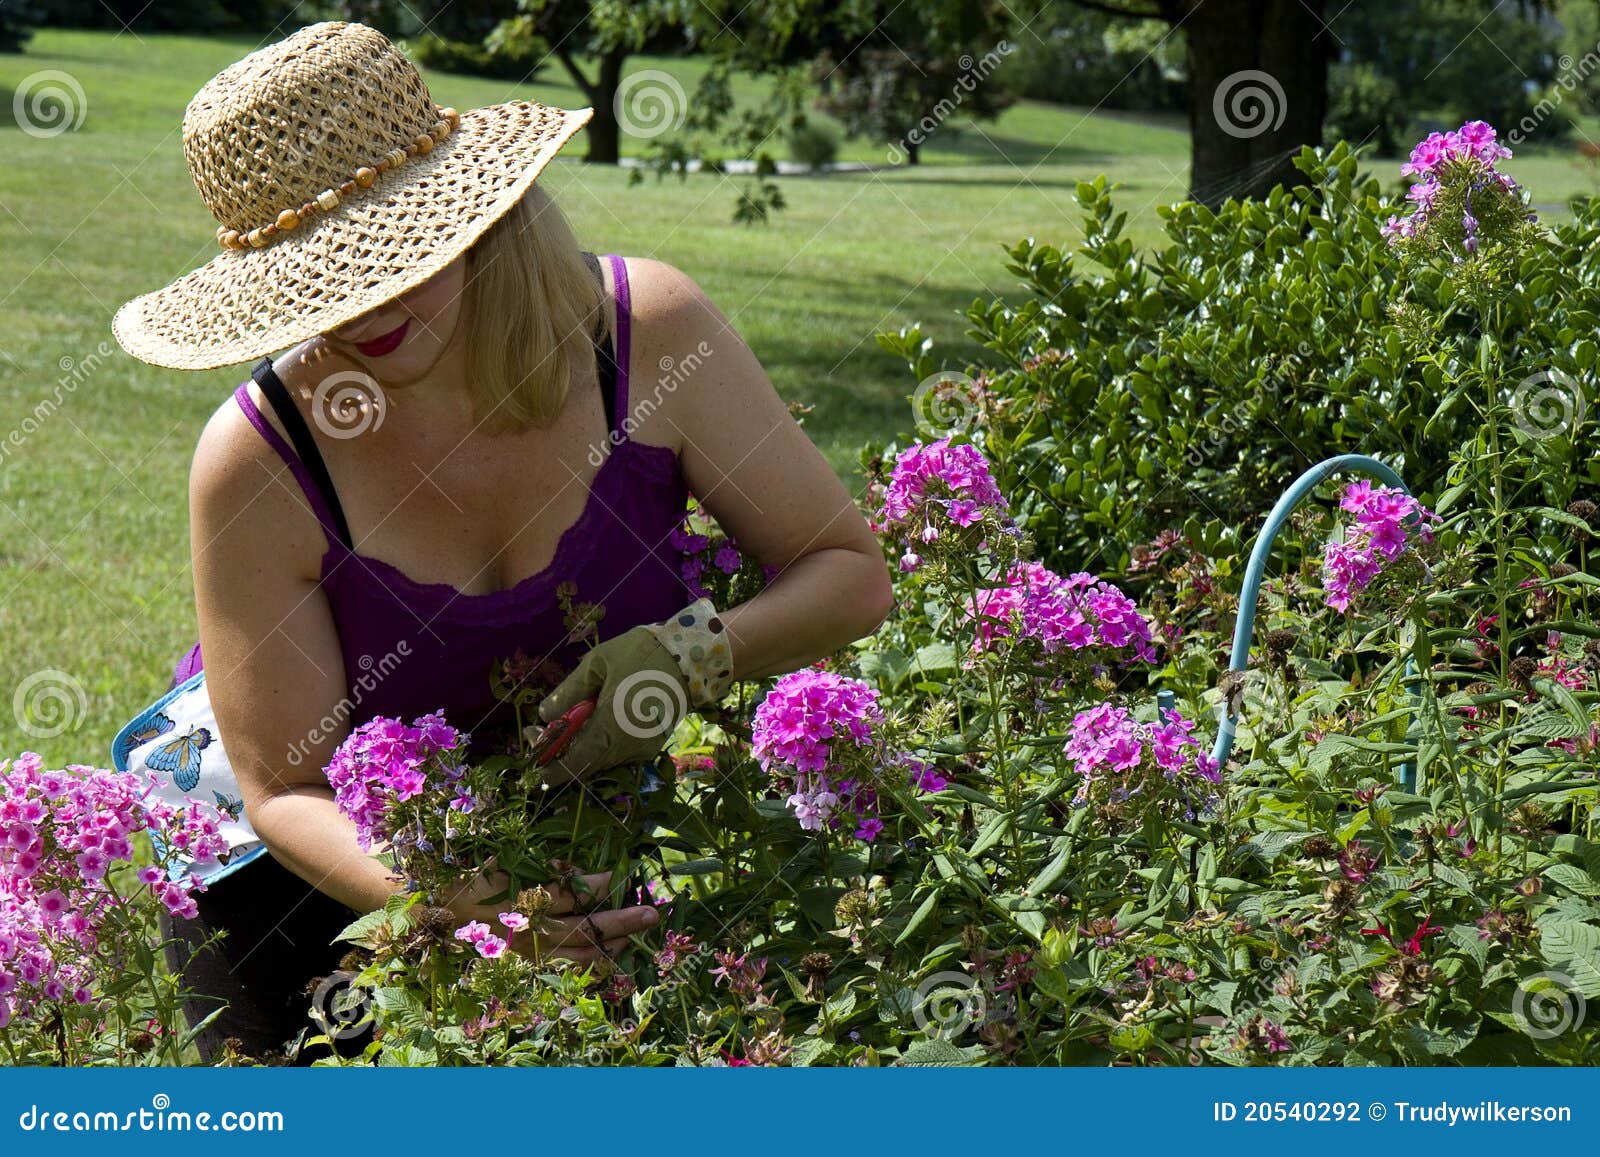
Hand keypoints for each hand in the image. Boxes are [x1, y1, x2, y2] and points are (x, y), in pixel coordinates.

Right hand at [439, 865, 658, 964]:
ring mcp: (527, 952)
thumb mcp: (503, 865)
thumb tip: (577, 873)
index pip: (564, 895)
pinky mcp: (527, 964)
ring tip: (636, 934)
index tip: (616, 877)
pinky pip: (564, 968)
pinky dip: (591, 962)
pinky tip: (610, 952)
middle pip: (580, 929)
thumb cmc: (473, 882)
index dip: (593, 887)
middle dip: (618, 921)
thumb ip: (543, 871)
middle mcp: (524, 931)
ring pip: (577, 955)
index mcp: (516, 901)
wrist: (437, 918)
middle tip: (649, 913)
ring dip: (611, 945)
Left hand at [533, 626, 688, 784]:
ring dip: (578, 745)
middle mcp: (623, 749)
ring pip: (596, 760)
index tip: (532, 735)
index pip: (566, 767)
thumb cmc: (641, 655)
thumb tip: (544, 715)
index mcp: (608, 731)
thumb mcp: (596, 665)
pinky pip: (614, 753)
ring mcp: (639, 751)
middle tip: (546, 724)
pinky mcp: (649, 746)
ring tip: (573, 715)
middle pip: (579, 766)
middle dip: (558, 749)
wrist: (692, 658)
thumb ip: (567, 693)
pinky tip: (596, 717)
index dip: (543, 760)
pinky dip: (598, 742)